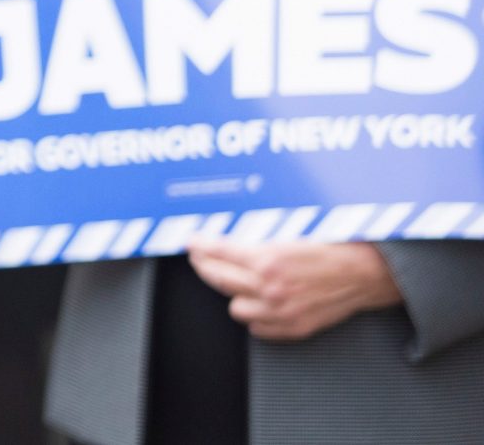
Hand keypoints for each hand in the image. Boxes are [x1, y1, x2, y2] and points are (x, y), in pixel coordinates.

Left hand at [184, 238, 401, 340]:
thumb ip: (258, 237)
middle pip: (218, 279)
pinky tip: (258, 302)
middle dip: (204, 266)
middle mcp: (270, 288)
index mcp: (268, 259)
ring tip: (235, 280)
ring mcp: (281, 311)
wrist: (368, 273)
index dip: (200, 246)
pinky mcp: (294, 328)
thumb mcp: (292, 232)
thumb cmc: (335, 246)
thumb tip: (228, 233)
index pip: (218, 252)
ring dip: (233, 294)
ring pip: (235, 307)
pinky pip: (258, 328)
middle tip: (200, 257)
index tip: (191, 242)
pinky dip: (256, 316)